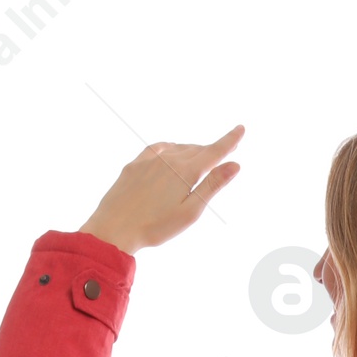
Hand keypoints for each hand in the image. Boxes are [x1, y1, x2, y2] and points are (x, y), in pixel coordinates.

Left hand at [79, 126, 243, 254]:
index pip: (214, 151)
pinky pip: (158, 149)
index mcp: (185, 171)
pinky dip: (171, 149)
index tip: (241, 128)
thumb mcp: (191, 211)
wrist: (115, 228)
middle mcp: (169, 158)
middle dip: (212, 150)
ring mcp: (150, 159)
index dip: (229, 140)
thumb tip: (235, 165)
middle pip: (197, 150)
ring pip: (178, 148)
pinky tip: (172, 153)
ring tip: (200, 158)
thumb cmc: (156, 226)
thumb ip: (213, 186)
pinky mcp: (135, 164)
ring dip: (192, 151)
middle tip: (225, 150)